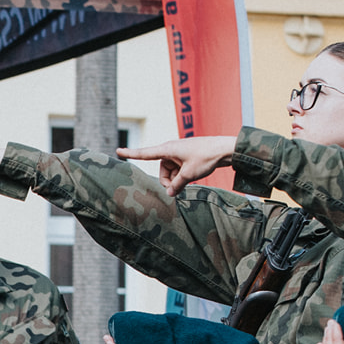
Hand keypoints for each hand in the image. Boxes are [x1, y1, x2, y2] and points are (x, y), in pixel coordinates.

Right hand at [118, 134, 238, 195]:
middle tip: (179, 187)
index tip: (118, 151)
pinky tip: (193, 177)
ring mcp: (180, 153)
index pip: (145, 153)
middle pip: (162, 170)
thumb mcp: (189, 174)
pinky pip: (179, 169)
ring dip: (177, 179)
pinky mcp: (187, 156)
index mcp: (168, 149)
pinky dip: (183, 176)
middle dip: (168, 180)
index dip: (131, 154)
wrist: (226, 149)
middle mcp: (171, 149)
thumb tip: (169, 194)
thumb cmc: (206, 157)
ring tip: (189, 180)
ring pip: (171, 171)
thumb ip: (176, 185)